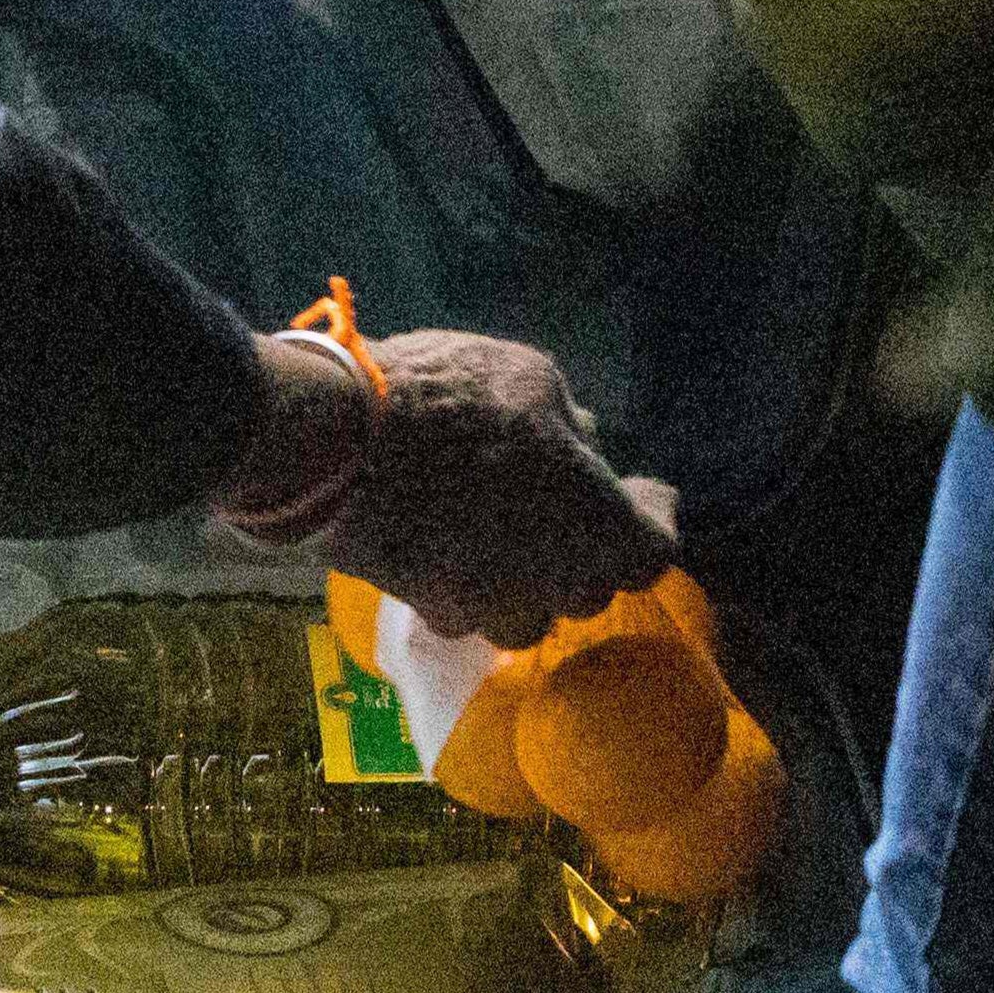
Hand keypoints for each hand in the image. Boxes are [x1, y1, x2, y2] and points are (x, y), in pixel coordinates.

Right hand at [225, 324, 679, 646]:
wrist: (340, 440)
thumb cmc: (452, 400)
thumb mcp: (529, 378)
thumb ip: (567, 421)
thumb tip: (580, 441)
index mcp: (595, 529)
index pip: (651, 553)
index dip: (654, 521)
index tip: (647, 491)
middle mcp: (548, 586)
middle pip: (589, 590)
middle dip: (587, 548)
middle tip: (571, 501)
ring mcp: (483, 605)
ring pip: (525, 614)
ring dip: (528, 581)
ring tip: (509, 536)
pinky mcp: (423, 606)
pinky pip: (462, 608)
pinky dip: (467, 582)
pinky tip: (451, 544)